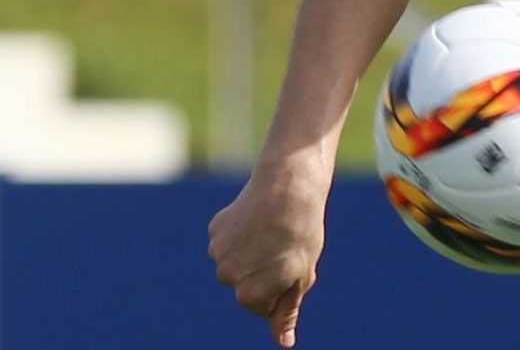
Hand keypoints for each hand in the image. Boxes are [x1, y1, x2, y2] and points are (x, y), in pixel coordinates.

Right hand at [208, 158, 330, 346]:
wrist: (288, 187)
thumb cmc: (301, 235)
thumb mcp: (302, 277)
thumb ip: (286, 312)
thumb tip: (284, 343)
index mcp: (249, 296)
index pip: (264, 307)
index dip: (283, 286)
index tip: (292, 266)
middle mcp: (227, 278)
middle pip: (247, 285)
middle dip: (265, 272)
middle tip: (284, 247)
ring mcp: (217, 253)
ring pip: (238, 262)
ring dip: (254, 252)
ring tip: (272, 231)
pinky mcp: (215, 230)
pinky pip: (231, 240)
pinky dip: (244, 233)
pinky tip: (258, 218)